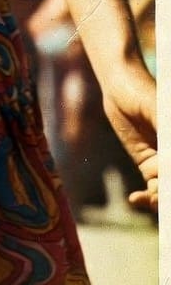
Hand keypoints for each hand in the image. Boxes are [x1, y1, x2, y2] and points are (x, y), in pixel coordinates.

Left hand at [103, 61, 157, 213]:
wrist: (119, 84)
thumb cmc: (141, 89)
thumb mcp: (157, 111)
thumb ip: (166, 134)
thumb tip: (169, 160)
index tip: (166, 182)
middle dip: (170, 194)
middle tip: (160, 197)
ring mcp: (166, 161)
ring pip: (168, 190)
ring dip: (161, 200)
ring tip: (150, 198)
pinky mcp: (150, 166)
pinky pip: (154, 189)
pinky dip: (148, 197)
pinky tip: (136, 198)